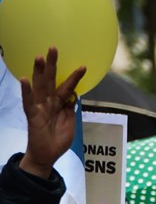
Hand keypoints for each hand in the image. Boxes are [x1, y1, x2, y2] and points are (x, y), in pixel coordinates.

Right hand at [19, 48, 84, 176]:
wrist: (47, 155)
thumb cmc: (57, 139)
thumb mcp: (69, 122)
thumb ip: (70, 108)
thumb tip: (74, 94)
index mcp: (59, 104)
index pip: (67, 87)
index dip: (74, 77)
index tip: (83, 66)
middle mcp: (48, 102)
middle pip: (50, 80)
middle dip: (52, 65)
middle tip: (53, 48)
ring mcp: (39, 107)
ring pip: (39, 86)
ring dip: (39, 72)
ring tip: (39, 57)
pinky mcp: (32, 115)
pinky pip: (28, 102)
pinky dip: (26, 91)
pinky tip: (24, 79)